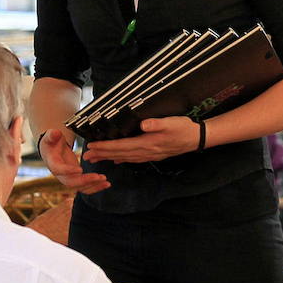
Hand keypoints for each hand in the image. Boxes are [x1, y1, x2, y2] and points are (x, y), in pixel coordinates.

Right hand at [39, 128, 108, 193]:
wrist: (51, 151)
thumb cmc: (52, 143)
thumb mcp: (51, 136)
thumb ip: (52, 135)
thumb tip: (54, 133)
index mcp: (53, 163)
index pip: (59, 169)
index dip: (68, 171)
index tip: (80, 170)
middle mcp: (60, 174)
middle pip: (71, 182)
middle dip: (85, 181)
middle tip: (97, 177)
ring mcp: (68, 178)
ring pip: (80, 187)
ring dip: (93, 185)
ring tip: (105, 181)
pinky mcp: (76, 179)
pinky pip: (85, 187)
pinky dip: (96, 187)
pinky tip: (106, 184)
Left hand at [82, 116, 200, 164]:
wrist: (196, 139)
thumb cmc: (183, 128)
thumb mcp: (172, 122)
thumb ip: (157, 124)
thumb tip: (144, 124)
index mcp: (148, 143)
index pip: (122, 145)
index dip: (106, 146)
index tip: (92, 146)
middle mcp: (146, 151)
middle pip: (120, 154)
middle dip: (102, 154)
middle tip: (86, 156)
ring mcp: (149, 155)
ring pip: (125, 158)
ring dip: (109, 158)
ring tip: (96, 159)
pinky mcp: (153, 155)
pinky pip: (133, 159)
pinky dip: (122, 159)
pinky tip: (115, 160)